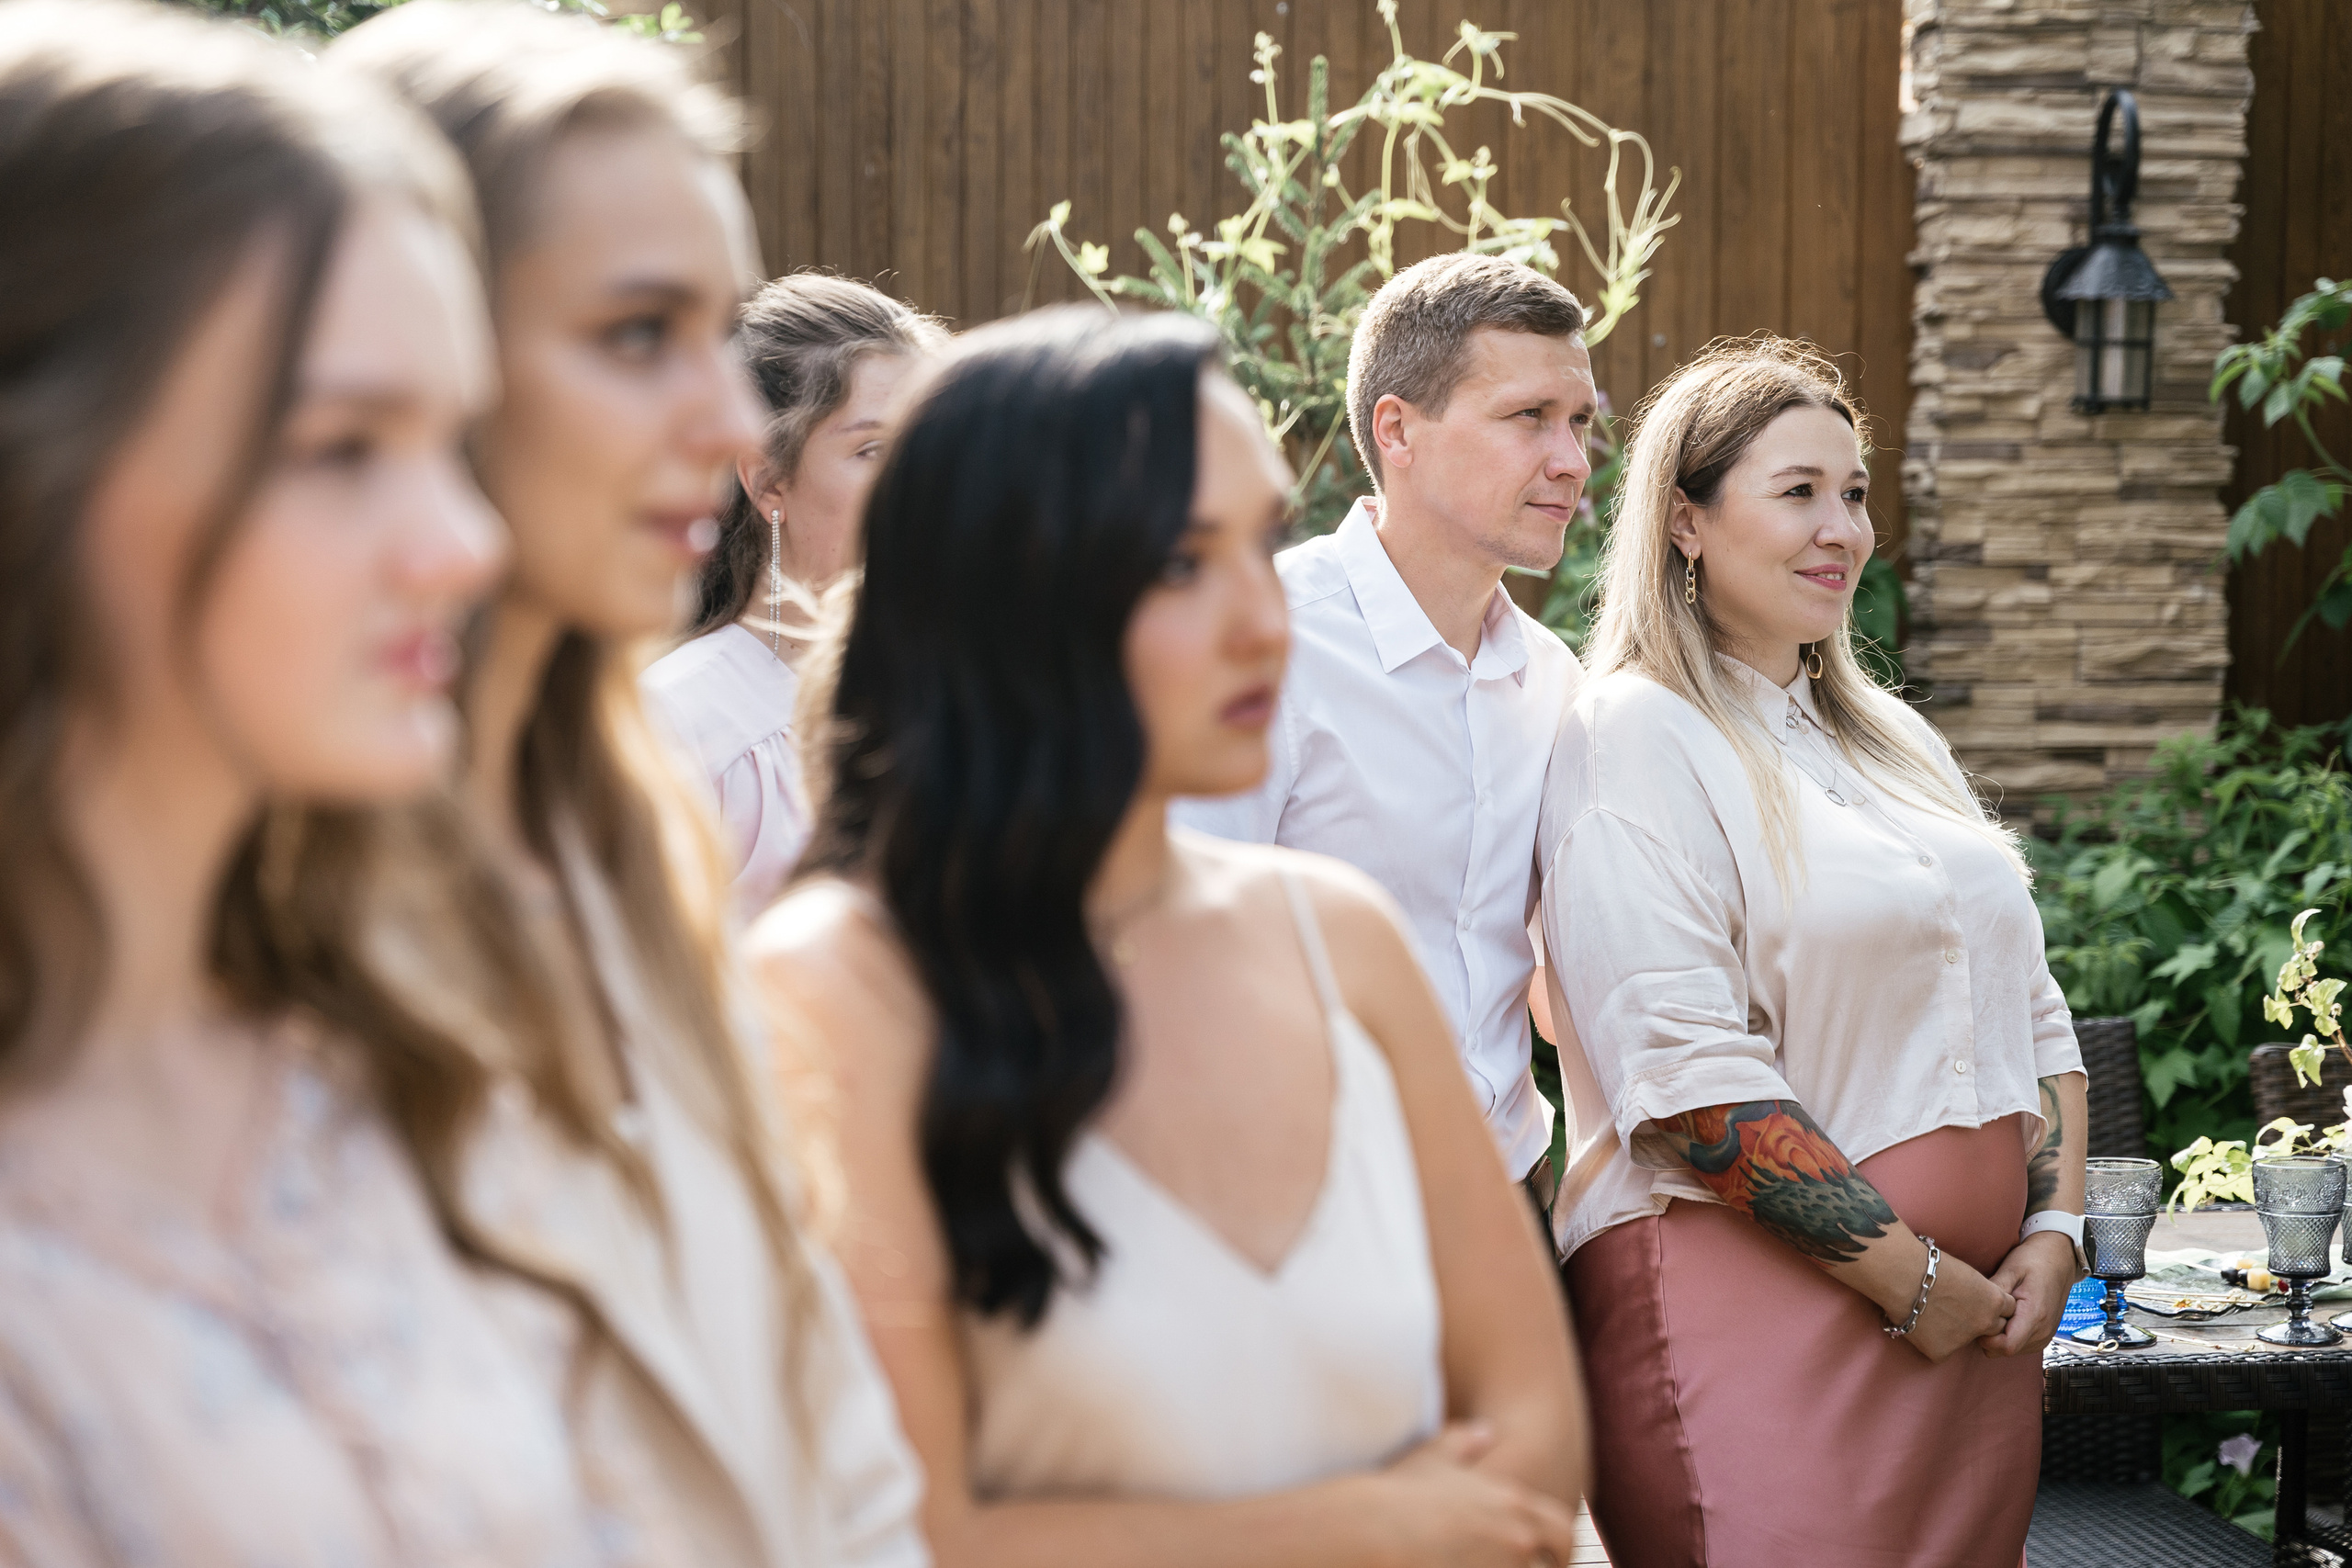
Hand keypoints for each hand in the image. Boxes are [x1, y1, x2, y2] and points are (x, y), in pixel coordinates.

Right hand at [1336, 1421, 1581, 1567]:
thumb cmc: (1397, 1494)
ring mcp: (1501, 1567)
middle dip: (1543, 1564)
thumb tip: (1484, 1430)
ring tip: (1483, 1563)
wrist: (1369, 1527)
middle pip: (1554, 1563)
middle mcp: (1517, 1538)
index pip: (1565, 1530)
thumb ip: (1463, 1441)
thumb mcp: (1432, 1457)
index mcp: (1513, 1504)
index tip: (1555, 1557)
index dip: (1565, 1547)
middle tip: (1525, 1566)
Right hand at [1895, 1246, 2014, 1363]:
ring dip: (1956, 1332)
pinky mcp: (1942, 1352)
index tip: (1978, 1299)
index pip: (2008, 1308)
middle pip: (1994, 1329)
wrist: (1902, 1276)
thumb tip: (1974, 1299)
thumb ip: (1979, 1290)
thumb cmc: (1930, 1265)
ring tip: (1934, 1315)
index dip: (1992, 1303)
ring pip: (1965, 1340)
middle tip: (1958, 1310)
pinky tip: (1920, 1324)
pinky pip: (1942, 1350)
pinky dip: (1933, 1341)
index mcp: (1994, 1300)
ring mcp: (1964, 1340)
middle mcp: (1985, 1323)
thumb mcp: (1966, 1273)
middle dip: (1981, 1322)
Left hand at [1976, 1230, 2076, 1357]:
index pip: (2006, 1346)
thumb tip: (1975, 1306)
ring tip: (1996, 1311)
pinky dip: (2008, 1336)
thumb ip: (1995, 1290)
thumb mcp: (2011, 1269)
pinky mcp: (2044, 1335)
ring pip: (2011, 1351)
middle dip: (1989, 1337)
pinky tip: (2005, 1316)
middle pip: (2006, 1351)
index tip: (1977, 1319)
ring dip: (1998, 1337)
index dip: (1986, 1339)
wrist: (2059, 1260)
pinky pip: (2020, 1346)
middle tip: (1982, 1312)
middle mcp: (2043, 1331)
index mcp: (2034, 1315)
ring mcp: (2045, 1335)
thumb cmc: (2033, 1260)